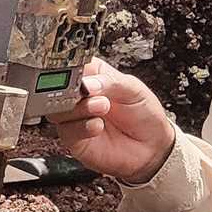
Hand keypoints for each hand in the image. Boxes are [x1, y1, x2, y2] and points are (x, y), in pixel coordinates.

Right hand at [45, 56, 175, 182]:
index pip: (72, 65)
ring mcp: (76, 116)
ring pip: (58, 109)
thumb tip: (87, 84)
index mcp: (93, 75)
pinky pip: (66, 130)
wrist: (152, 146)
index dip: (73, 68)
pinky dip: (81, 127)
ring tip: (102, 107)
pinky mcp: (75, 138)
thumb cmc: (144, 113)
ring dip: (80, 108)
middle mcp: (80, 95)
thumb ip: (110, 82)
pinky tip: (98, 126)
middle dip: (73, 89)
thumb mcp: (133, 89)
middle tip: (90, 91)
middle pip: (58, 87)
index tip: (82, 74)